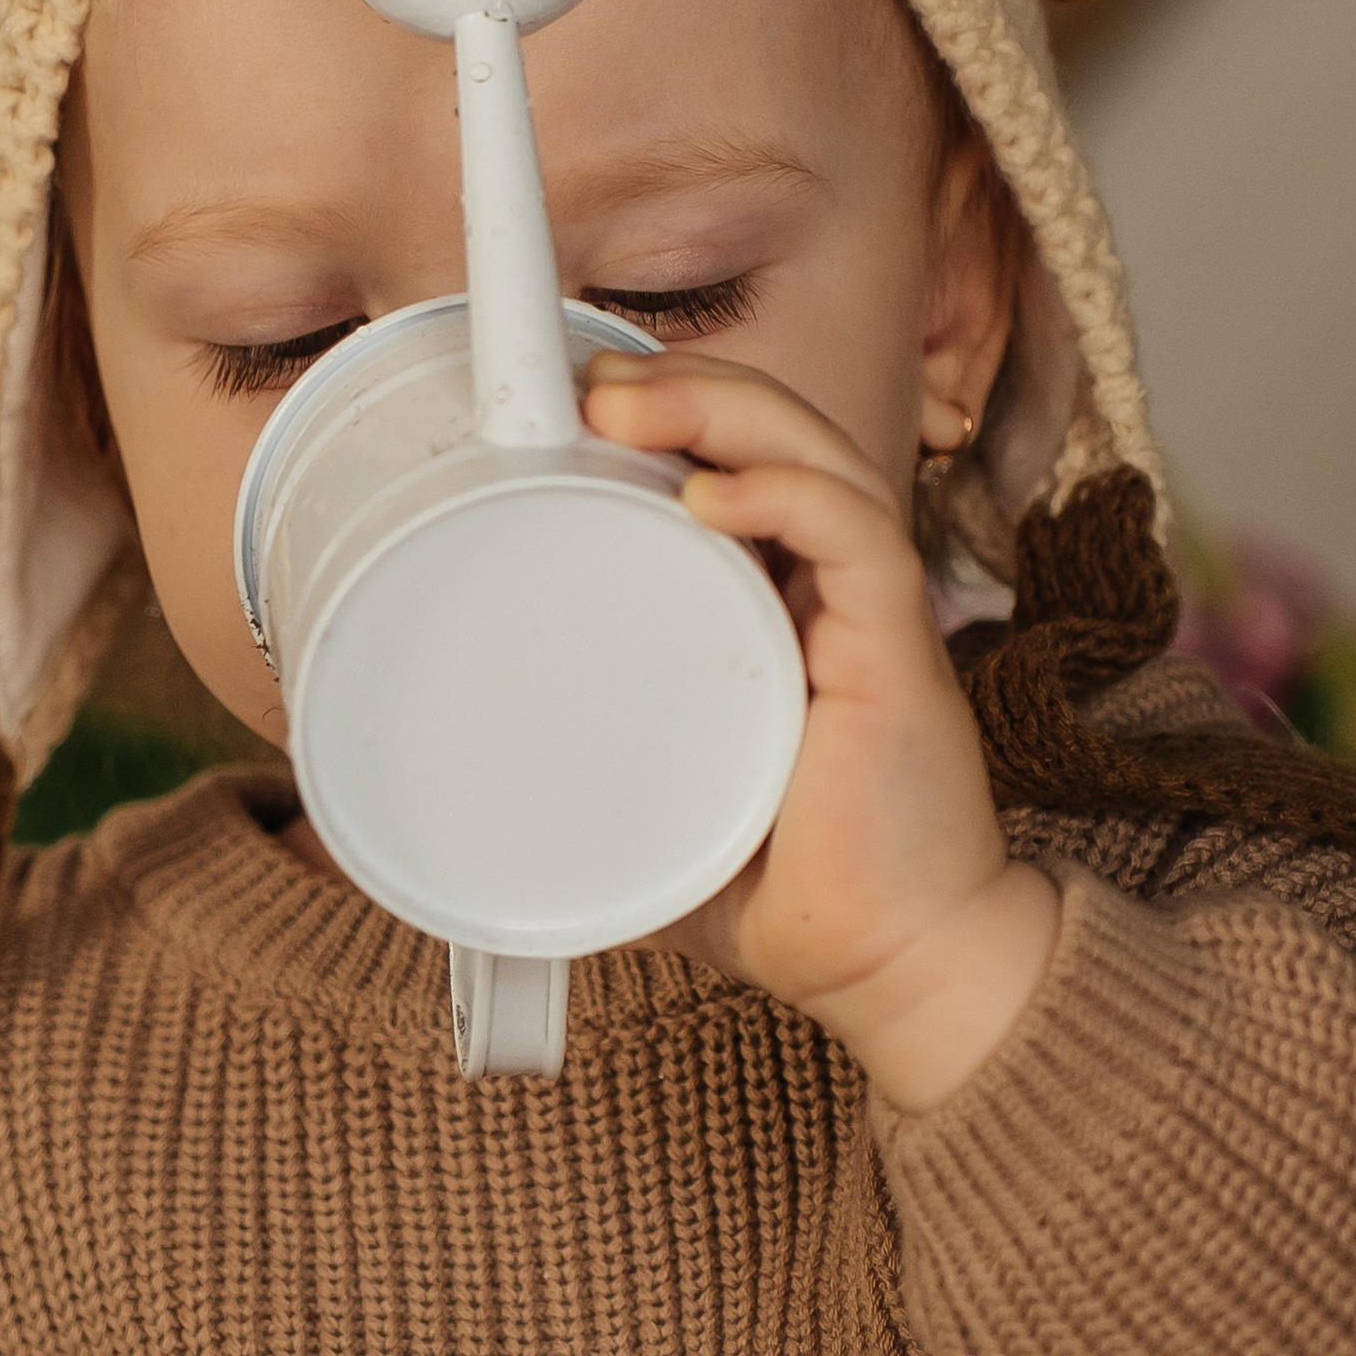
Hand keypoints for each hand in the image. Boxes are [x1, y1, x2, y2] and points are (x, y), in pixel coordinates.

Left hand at [581, 352, 1060, 1110]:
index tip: (569, 404)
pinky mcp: (899, 652)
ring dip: (721, 409)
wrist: (893, 970)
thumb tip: (456, 800)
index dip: (668, 411)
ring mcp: (866, 612)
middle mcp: (826, 588)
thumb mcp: (648, 812)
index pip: (736, 462)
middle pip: (773, 431)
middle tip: (586, 388)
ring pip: (814, 455)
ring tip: (627, 404)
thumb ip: (578, 785)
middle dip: (682, 384)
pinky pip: (857, 535)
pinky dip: (786, 493)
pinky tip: (713, 493)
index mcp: (775, 604)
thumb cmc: (781, 892)